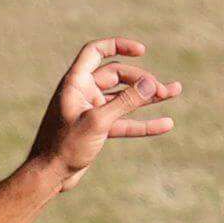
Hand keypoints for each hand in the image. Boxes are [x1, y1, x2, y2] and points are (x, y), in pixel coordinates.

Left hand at [28, 37, 180, 185]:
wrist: (49, 176)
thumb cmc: (65, 146)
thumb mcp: (98, 122)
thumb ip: (125, 102)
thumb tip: (152, 83)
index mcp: (76, 83)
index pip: (96, 52)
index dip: (117, 46)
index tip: (141, 51)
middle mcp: (83, 93)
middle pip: (117, 75)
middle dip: (141, 80)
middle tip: (163, 90)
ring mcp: (91, 111)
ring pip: (124, 98)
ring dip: (147, 96)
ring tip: (175, 91)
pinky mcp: (97, 129)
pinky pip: (124, 122)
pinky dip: (143, 123)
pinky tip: (166, 124)